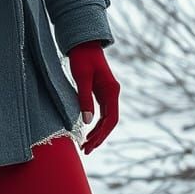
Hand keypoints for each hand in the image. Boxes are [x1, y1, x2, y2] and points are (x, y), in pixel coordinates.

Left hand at [67, 40, 119, 154]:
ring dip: (98, 132)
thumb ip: (85, 98)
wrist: (83, 42)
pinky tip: (88, 131)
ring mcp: (108, 93)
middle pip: (110, 122)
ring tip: (86, 145)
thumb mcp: (81, 77)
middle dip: (99, 137)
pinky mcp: (101, 92)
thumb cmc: (82, 57)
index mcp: (111, 90)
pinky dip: (96, 123)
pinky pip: (102, 112)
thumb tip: (87, 121)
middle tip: (86, 150)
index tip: (90, 145)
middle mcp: (112, 93)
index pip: (111, 119)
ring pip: (106, 118)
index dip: (102, 134)